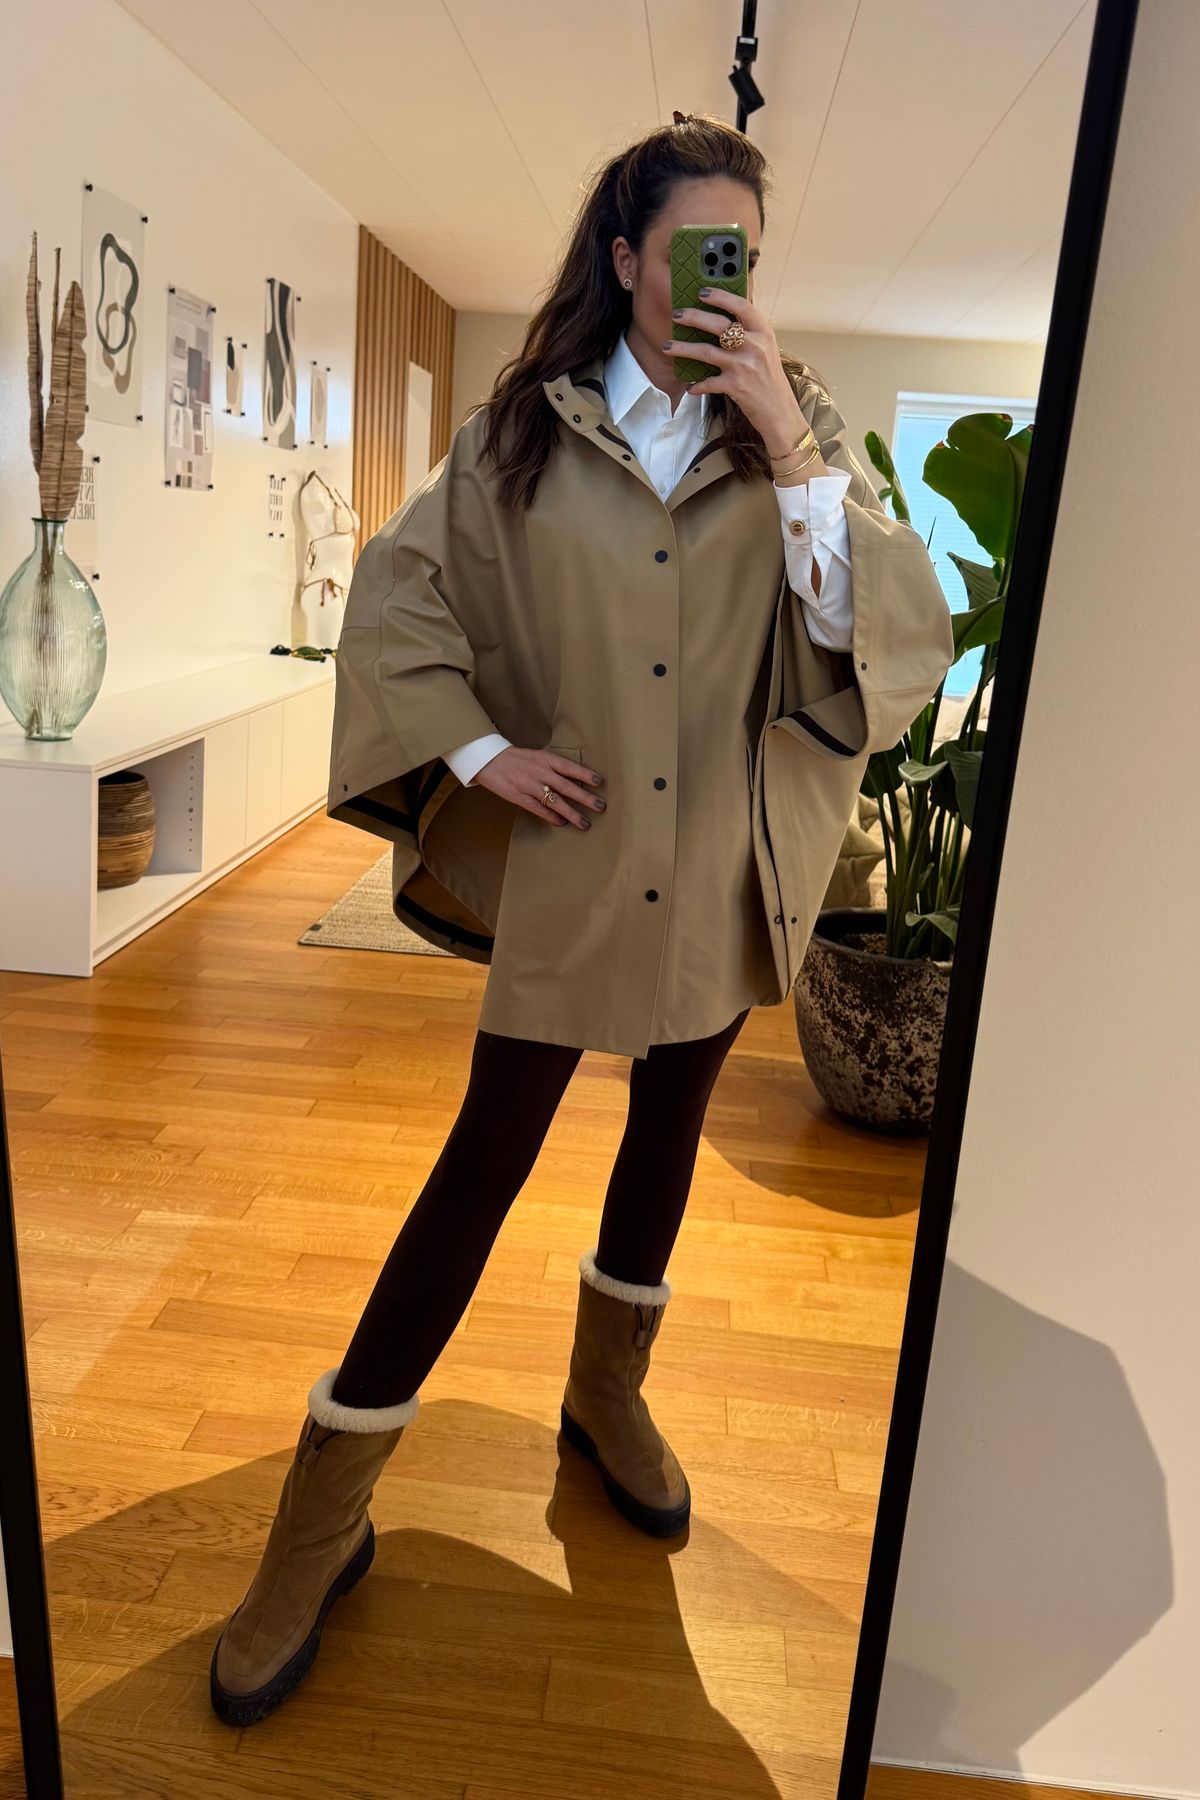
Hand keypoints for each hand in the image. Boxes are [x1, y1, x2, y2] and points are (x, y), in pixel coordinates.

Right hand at [471, 746, 606, 829]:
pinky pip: (537, 809)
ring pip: (553, 801)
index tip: (600, 782)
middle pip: (565, 786)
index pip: (569, 767)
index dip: (584, 774)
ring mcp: (528, 784)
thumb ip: (553, 766)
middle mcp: (538, 771)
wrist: (487, 759)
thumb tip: (575, 779)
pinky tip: (562, 823)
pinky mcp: (517, 796)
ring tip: (585, 823)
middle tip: (601, 806)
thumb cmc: (516, 759)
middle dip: (584, 797)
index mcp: (544, 758)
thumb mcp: (536, 756)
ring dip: (571, 813)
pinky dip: (551, 817)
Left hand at [662, 287, 818, 461]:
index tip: (702, 292)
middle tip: (676, 314)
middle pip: (719, 325)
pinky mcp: (735, 386)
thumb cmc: (770, 379)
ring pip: (706, 352)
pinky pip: (708, 383)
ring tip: (666, 346)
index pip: (741, 306)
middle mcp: (755, 346)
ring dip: (682, 348)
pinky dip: (697, 385)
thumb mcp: (766, 349)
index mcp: (763, 332)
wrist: (780, 411)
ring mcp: (744, 366)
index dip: (720, 297)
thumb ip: (749, 333)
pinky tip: (689, 387)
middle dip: (694, 317)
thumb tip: (720, 319)